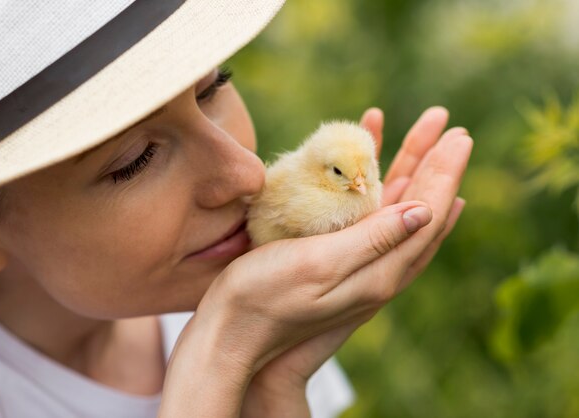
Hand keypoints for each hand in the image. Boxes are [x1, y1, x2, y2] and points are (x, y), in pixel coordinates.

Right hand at [158, 108, 471, 417]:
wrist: (231, 332)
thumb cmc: (265, 297)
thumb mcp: (320, 265)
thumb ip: (373, 239)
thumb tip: (424, 211)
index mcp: (380, 271)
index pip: (427, 214)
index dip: (445, 173)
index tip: (460, 137)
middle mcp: (377, 269)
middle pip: (420, 209)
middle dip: (437, 167)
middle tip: (454, 130)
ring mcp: (358, 265)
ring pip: (397, 211)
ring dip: (413, 171)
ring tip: (425, 137)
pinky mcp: (335, 259)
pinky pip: (370, 215)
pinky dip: (379, 185)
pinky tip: (380, 170)